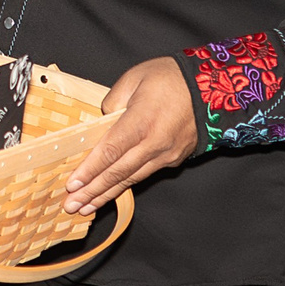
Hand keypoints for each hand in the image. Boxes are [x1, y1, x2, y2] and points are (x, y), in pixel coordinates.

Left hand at [63, 58, 196, 214]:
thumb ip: (112, 101)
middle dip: (92, 192)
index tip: (72, 184)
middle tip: (71, 206)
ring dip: (106, 194)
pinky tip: (111, 193)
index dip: (89, 170)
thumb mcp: (135, 77)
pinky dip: (126, 186)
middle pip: (118, 172)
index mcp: (142, 121)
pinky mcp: (173, 159)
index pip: (109, 151)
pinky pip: (144, 174)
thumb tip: (101, 122)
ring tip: (86, 208)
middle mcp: (155, 143)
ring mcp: (166, 154)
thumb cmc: (172, 78)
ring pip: (131, 179)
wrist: (213, 89)